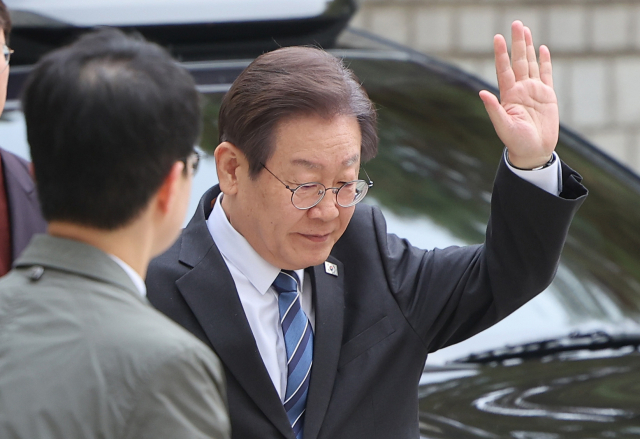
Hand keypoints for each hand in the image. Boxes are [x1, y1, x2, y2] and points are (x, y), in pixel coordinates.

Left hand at [479, 21, 557, 168]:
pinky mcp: (547, 96)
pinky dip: (544, 62)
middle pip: (518, 61)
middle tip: (516, 24)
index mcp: (508, 96)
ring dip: (528, 47)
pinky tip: (542, 49)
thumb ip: (493, 109)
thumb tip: (481, 93)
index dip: (501, 54)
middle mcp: (520, 90)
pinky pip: (546, 74)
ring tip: (526, 30)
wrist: (533, 152)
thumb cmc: (516, 142)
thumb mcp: (503, 126)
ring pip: (531, 64)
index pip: (504, 69)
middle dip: (517, 43)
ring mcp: (534, 91)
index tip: (497, 38)